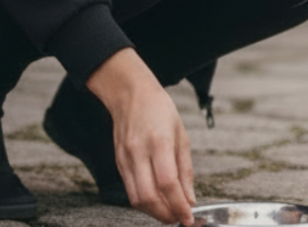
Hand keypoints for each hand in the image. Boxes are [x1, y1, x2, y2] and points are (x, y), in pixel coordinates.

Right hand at [86, 49, 195, 225]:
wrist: (130, 93)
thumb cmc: (159, 109)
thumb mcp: (181, 134)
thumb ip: (185, 170)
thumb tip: (190, 200)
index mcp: (158, 141)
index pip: (168, 183)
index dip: (179, 206)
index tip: (188, 217)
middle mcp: (138, 151)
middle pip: (149, 196)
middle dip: (166, 215)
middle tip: (179, 218)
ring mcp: (125, 158)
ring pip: (137, 199)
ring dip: (154, 212)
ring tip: (169, 212)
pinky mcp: (118, 162)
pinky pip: (130, 191)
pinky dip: (144, 202)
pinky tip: (156, 200)